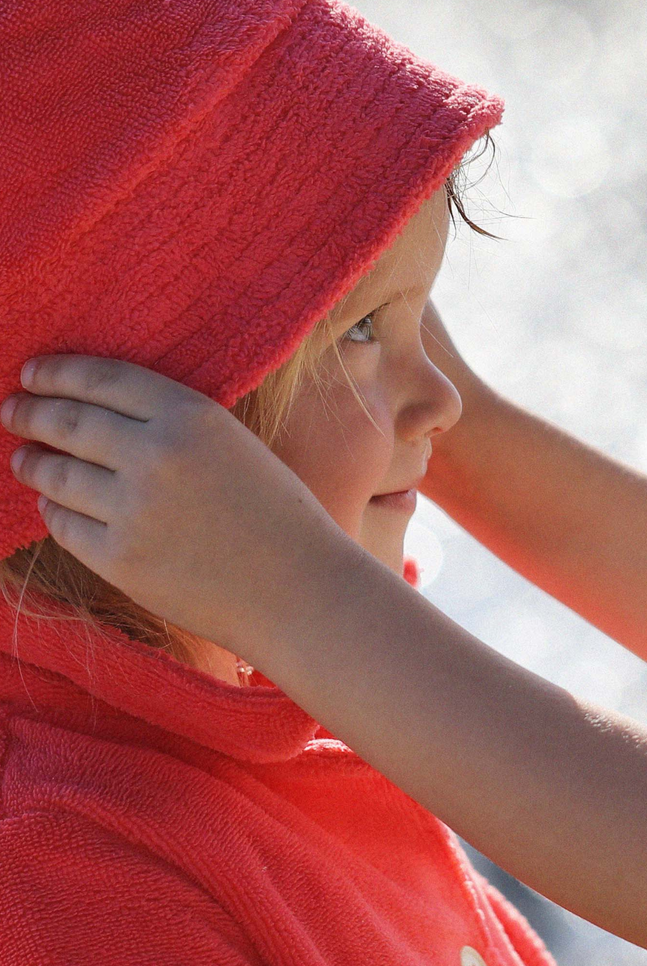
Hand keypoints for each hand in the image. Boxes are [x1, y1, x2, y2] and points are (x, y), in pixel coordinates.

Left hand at [2, 357, 341, 657]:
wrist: (299, 592)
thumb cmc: (277, 518)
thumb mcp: (234, 445)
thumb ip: (172, 424)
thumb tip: (95, 413)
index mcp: (190, 416)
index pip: (100, 379)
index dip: (57, 373)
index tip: (32, 374)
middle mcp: (155, 456)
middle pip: (67, 422)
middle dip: (30, 413)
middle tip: (11, 411)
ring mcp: (132, 509)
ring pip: (56, 474)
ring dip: (32, 462)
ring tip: (23, 459)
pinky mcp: (119, 559)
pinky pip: (64, 525)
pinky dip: (53, 510)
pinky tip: (54, 504)